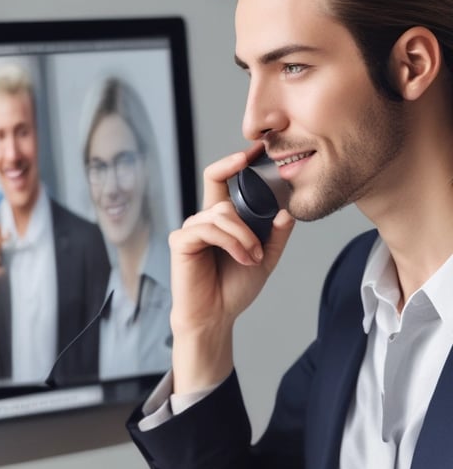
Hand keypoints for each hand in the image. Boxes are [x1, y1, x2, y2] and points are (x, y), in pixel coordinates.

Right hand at [169, 144, 293, 393]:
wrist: (216, 317)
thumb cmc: (234, 289)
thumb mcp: (265, 258)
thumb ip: (276, 234)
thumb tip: (286, 210)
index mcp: (221, 218)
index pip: (220, 177)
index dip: (234, 161)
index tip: (256, 151)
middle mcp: (203, 219)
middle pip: (222, 194)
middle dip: (249, 220)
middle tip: (260, 247)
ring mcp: (190, 230)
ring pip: (221, 214)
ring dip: (243, 235)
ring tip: (252, 257)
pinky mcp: (181, 242)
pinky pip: (207, 229)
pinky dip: (230, 242)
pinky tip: (241, 258)